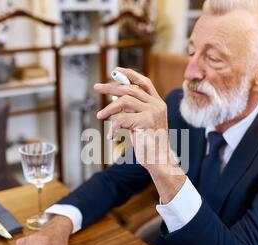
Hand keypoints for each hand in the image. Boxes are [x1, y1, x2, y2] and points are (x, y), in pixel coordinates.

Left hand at [95, 67, 185, 202]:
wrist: (160, 160)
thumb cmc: (150, 144)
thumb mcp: (142, 122)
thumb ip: (134, 110)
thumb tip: (116, 98)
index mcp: (157, 103)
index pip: (144, 82)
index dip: (129, 74)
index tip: (115, 71)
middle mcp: (156, 105)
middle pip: (130, 88)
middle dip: (111, 87)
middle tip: (97, 87)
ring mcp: (153, 112)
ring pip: (125, 100)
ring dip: (109, 107)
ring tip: (100, 116)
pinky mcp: (146, 122)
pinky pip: (122, 119)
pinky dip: (114, 127)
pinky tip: (111, 136)